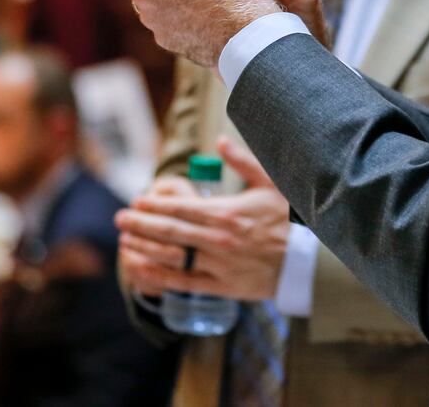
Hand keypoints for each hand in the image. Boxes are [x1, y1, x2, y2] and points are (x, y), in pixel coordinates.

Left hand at [115, 137, 290, 302]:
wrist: (309, 261)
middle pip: (169, 231)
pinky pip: (182, 282)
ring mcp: (218, 265)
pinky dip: (158, 276)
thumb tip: (220, 141)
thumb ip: (243, 161)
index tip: (137, 200)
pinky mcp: (221, 287)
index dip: (154, 204)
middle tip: (120, 218)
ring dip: (144, 247)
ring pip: (171, 256)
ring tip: (124, 241)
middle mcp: (218, 239)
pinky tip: (141, 269)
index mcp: (227, 212)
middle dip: (140, 223)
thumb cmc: (291, 220)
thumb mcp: (271, 183)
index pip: (180, 207)